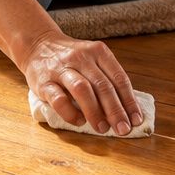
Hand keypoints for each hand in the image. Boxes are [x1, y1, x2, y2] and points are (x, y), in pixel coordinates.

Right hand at [17, 30, 142, 135]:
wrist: (38, 45)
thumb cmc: (72, 58)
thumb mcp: (93, 59)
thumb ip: (107, 78)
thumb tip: (127, 109)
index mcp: (98, 52)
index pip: (119, 78)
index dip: (129, 101)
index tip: (136, 119)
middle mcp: (81, 57)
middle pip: (103, 86)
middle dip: (115, 110)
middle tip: (123, 129)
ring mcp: (61, 68)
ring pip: (82, 90)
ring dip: (95, 112)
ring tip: (103, 129)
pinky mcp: (43, 81)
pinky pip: (58, 99)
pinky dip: (70, 113)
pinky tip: (79, 121)